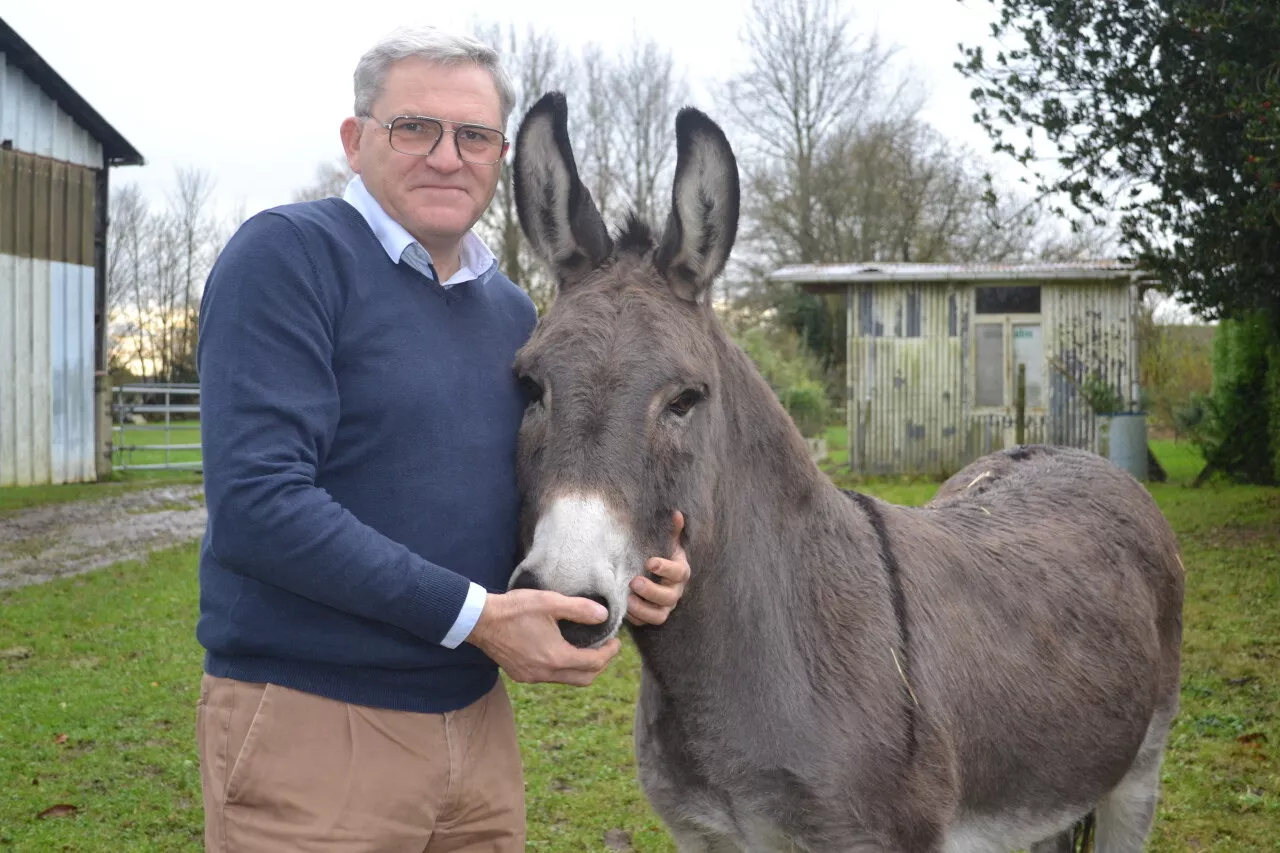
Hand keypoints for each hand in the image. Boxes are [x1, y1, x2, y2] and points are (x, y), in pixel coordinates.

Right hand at [467, 590, 620, 685]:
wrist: (480, 620)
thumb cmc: (515, 609)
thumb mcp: (551, 602)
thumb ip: (580, 609)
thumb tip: (603, 615)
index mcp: (556, 658)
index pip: (594, 663)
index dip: (609, 653)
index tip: (615, 642)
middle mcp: (545, 673)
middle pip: (584, 679)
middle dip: (599, 665)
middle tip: (605, 648)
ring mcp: (531, 677)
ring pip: (566, 680)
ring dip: (580, 668)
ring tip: (586, 649)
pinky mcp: (521, 675)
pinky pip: (549, 678)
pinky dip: (562, 669)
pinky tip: (560, 652)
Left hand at [627, 511, 690, 626]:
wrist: (654, 575)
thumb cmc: (659, 555)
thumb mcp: (665, 543)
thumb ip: (671, 530)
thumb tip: (676, 513)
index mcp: (680, 571)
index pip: (679, 572)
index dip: (665, 568)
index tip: (649, 562)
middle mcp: (675, 592)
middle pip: (669, 597)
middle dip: (651, 591)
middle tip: (633, 582)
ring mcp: (665, 607)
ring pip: (659, 615)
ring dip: (643, 609)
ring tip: (628, 599)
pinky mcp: (653, 616)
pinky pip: (647, 623)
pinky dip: (636, 618)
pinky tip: (624, 610)